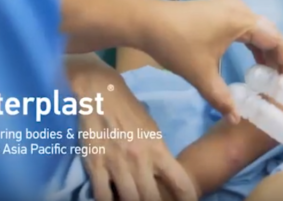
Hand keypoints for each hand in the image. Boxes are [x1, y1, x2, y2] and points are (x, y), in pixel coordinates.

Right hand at [65, 55, 197, 200]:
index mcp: (158, 149)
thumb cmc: (128, 110)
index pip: (180, 182)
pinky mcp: (95, 164)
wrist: (99, 93)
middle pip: (153, 198)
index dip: (187, 198)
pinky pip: (102, 194)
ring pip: (130, 199)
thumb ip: (158, 154)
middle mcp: (140, 159)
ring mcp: (117, 163)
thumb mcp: (152, 130)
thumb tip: (164, 175)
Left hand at [141, 0, 282, 123]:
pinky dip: (253, 45)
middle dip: (279, 59)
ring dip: (266, 52)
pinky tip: (252, 63)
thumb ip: (222, 98)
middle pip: (271, 34)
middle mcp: (242, 10)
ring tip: (270, 77)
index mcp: (243, 21)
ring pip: (259, 31)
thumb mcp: (201, 75)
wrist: (147, 22)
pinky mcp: (221, 11)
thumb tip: (237, 120)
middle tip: (282, 84)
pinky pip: (247, 28)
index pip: (277, 41)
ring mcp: (231, 8)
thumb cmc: (176, 45)